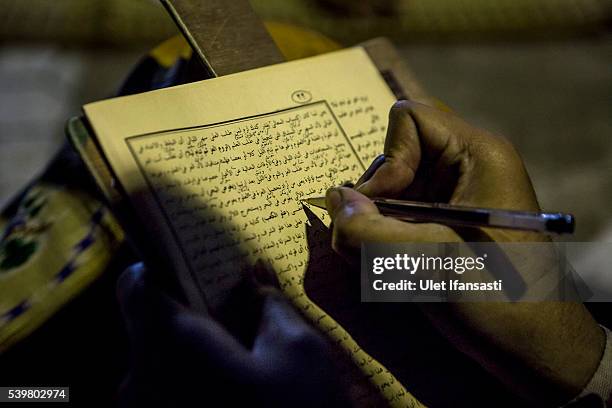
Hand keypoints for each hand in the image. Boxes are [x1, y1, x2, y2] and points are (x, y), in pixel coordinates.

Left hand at [117, 263, 348, 407]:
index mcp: (171, 344)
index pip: (135, 287)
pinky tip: (232, 389)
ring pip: (156, 364)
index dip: (156, 270)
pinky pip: (164, 393)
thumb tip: (255, 277)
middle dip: (184, 314)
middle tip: (230, 312)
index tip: (186, 271)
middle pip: (147, 327)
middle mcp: (142, 381)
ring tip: (238, 355)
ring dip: (188, 353)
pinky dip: (189, 382)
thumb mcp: (297, 351)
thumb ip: (268, 305)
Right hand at [326, 100, 604, 404]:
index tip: (385, 207)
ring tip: (392, 266)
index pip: (410, 120)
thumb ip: (369, 230)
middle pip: (396, 157)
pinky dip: (386, 240)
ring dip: (378, 225)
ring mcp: (455, 198)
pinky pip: (399, 216)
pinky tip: (399, 271)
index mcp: (477, 156)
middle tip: (379, 243)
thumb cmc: (498, 301)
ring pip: (393, 191)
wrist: (536, 352)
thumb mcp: (430, 263)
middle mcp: (465, 169)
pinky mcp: (446, 225)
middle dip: (377, 199)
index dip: (389, 159)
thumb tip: (334, 200)